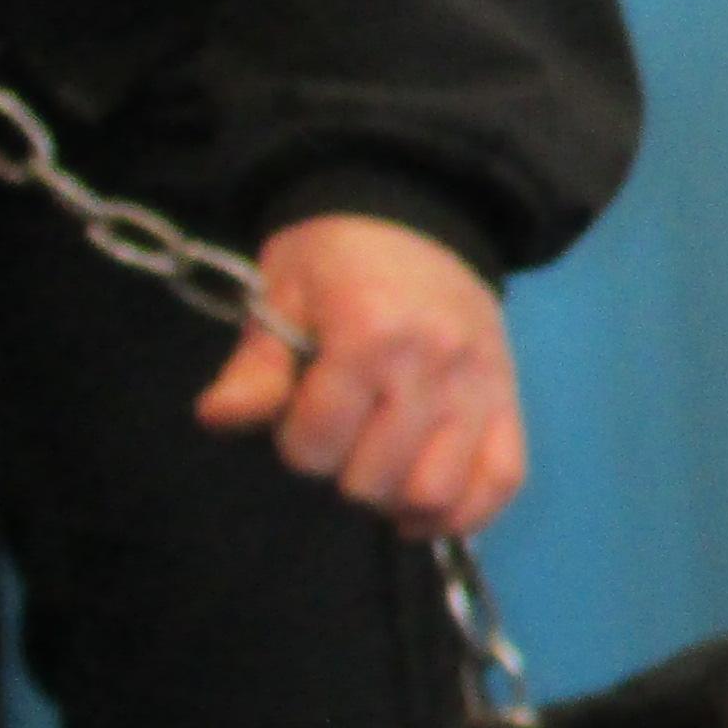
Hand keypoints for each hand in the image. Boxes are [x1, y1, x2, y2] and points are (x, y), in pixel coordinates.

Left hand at [194, 212, 525, 533]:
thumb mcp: (281, 294)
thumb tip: (218, 418)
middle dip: (341, 473)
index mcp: (369, 332)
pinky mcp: (509, 399)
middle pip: (375, 478)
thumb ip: (255, 364)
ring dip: (397, 499)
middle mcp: (432, 363)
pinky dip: (465, 510)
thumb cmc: (335, 260)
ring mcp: (479, 385)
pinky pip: (502, 479)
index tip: (297, 415)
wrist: (417, 217)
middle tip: (338, 439)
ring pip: (437, 491)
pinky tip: (426, 509)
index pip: (317, 442)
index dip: (294, 442)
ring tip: (380, 474)